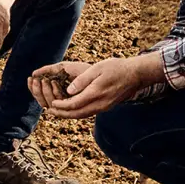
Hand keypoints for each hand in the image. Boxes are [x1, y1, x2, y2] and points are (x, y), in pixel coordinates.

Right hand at [26, 61, 78, 110]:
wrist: (99, 73)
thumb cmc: (82, 70)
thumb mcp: (63, 68)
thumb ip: (49, 70)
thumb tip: (34, 74)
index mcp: (55, 93)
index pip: (39, 95)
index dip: (32, 88)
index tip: (29, 79)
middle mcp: (60, 100)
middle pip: (41, 101)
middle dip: (37, 90)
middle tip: (36, 80)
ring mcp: (66, 104)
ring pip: (48, 104)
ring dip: (43, 92)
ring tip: (44, 80)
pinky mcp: (73, 105)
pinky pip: (59, 104)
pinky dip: (53, 94)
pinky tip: (51, 82)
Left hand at [41, 53, 159, 120]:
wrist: (135, 75)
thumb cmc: (116, 68)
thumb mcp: (97, 68)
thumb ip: (82, 80)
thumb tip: (68, 90)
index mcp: (96, 93)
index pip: (74, 104)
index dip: (61, 105)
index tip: (51, 103)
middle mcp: (100, 104)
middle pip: (77, 114)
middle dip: (62, 114)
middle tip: (49, 112)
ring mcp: (104, 107)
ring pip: (83, 115)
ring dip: (69, 115)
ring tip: (57, 112)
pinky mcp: (106, 106)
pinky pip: (89, 113)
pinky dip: (78, 113)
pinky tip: (72, 109)